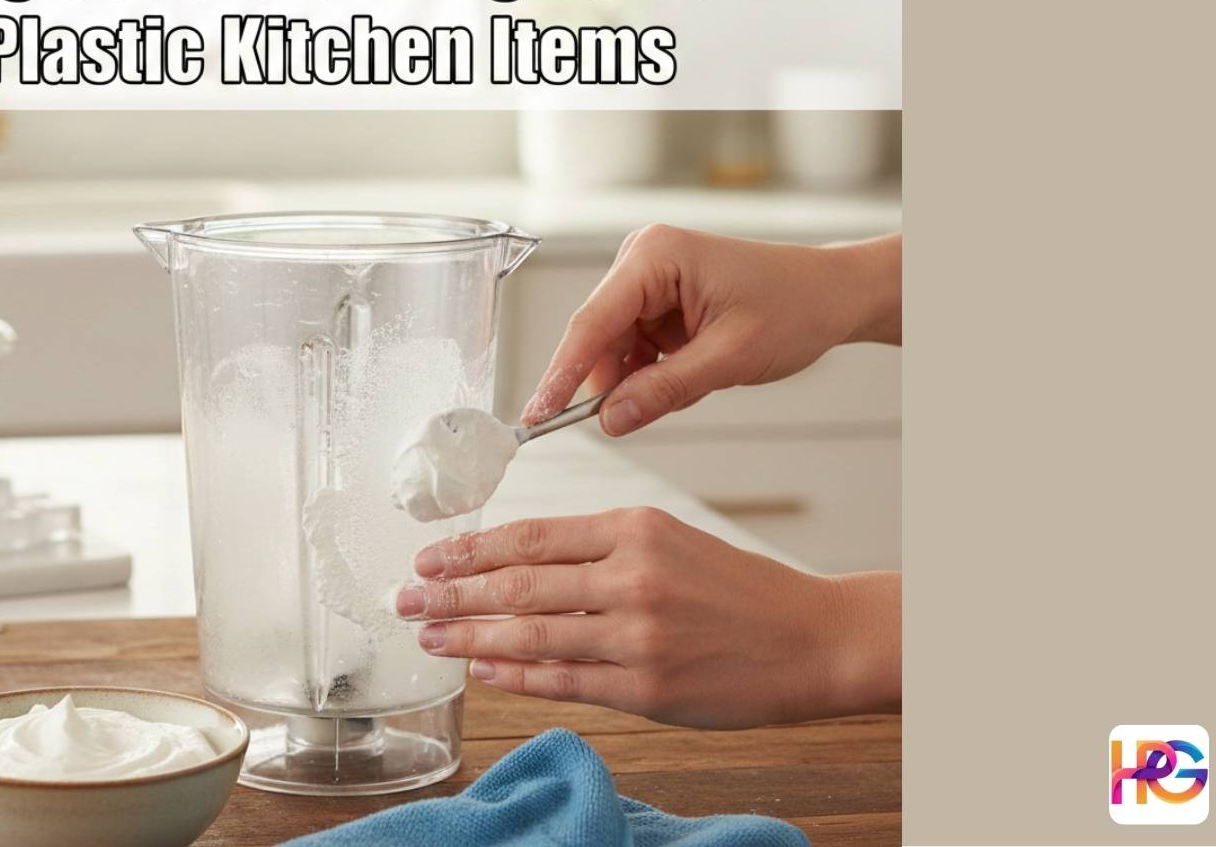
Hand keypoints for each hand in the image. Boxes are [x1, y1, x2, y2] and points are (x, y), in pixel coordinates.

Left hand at [397, 508, 899, 728]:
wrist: (810, 638)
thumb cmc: (737, 590)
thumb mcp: (669, 541)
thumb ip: (598, 549)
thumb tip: (516, 562)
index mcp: (634, 529)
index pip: (529, 536)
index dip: (469, 550)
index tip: (428, 557)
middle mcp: (631, 577)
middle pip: (517, 584)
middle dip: (450, 593)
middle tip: (405, 599)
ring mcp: (637, 635)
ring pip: (531, 633)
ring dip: (469, 636)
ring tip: (428, 637)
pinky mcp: (646, 686)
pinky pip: (563, 680)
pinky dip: (516, 674)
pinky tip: (481, 669)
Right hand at [521, 226, 900, 435]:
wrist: (833, 295)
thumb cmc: (795, 307)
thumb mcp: (730, 357)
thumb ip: (664, 390)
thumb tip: (609, 420)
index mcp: (654, 255)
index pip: (592, 323)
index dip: (561, 374)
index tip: (538, 416)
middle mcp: (641, 259)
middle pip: (597, 336)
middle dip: (606, 383)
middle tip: (616, 422)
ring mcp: (647, 279)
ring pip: (613, 349)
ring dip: (635, 380)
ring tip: (686, 387)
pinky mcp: (656, 301)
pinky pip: (634, 349)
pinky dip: (651, 374)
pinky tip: (687, 377)